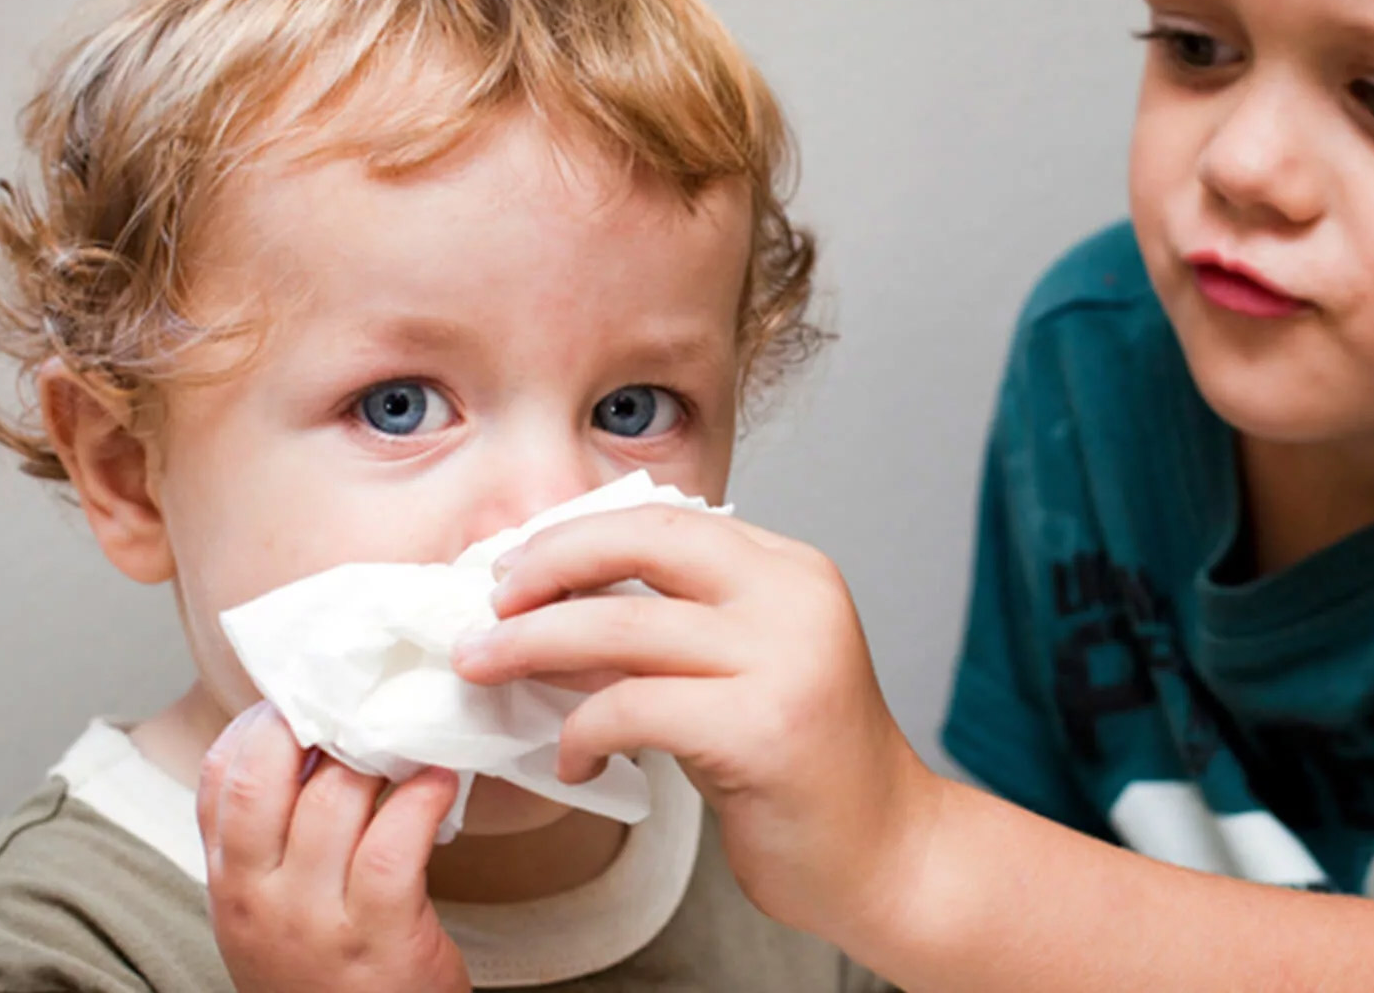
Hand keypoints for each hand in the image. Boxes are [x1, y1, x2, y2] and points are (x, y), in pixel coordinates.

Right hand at [197, 703, 470, 992]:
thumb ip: (276, 839)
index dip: (262, 721)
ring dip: (380, 755)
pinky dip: (420, 801)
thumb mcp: (274, 909)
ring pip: (332, 800)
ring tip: (412, 734)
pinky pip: (392, 847)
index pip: (220, 776)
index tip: (309, 694)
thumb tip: (317, 741)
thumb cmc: (328, 974)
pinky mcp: (377, 938)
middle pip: (264, 775)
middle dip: (311, 720)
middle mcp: (257, 897)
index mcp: (230, 882)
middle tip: (362, 695)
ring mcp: (313, 921)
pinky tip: (440, 782)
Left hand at [452, 507, 944, 938]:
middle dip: (545, 566)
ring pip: (620, 626)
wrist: (888, 855)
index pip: (665, 518)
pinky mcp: (763, 729)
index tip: (515, 565)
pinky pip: (633, 709)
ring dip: (532, 647)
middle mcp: (793, 598)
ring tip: (486, 668)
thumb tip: (545, 611)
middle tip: (486, 607)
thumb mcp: (731, 675)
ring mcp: (786, 660)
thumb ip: (660, 633)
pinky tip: (575, 762)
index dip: (577, 534)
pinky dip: (582, 732)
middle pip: (640, 543)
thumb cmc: (800, 770)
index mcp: (789, 570)